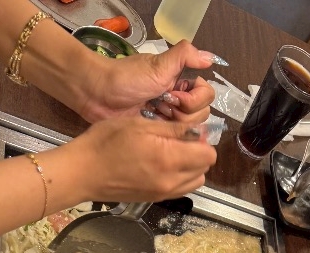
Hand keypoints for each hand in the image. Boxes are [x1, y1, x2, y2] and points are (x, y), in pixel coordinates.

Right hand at [68, 117, 216, 202]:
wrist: (84, 172)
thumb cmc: (107, 142)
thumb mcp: (140, 125)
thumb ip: (173, 130)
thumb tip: (198, 131)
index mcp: (169, 158)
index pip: (208, 155)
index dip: (202, 140)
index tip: (188, 132)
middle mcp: (171, 180)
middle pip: (204, 169)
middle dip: (198, 154)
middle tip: (179, 140)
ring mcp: (163, 193)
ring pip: (194, 181)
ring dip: (190, 167)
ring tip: (171, 153)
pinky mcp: (155, 199)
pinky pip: (180, 189)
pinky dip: (179, 177)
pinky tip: (162, 165)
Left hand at [77, 40, 215, 124]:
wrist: (99, 95)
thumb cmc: (128, 78)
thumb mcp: (158, 64)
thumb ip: (185, 55)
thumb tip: (210, 58)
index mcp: (181, 82)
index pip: (207, 95)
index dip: (194, 98)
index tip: (174, 93)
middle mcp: (178, 100)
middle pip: (201, 114)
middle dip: (182, 111)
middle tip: (161, 103)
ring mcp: (168, 118)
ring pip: (189, 129)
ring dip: (172, 121)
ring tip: (154, 112)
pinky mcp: (157, 133)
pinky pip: (173, 140)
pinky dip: (164, 133)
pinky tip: (150, 124)